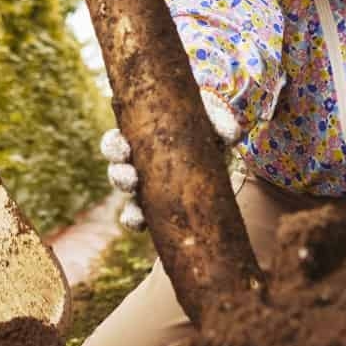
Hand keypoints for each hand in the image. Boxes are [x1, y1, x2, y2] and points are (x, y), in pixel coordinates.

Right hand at [100, 88, 240, 230]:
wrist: (217, 147)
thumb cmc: (206, 126)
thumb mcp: (212, 119)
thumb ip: (221, 122)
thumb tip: (231, 135)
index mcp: (140, 138)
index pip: (116, 141)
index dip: (114, 146)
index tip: (124, 150)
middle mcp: (138, 163)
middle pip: (116, 170)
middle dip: (119, 176)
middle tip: (130, 179)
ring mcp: (148, 187)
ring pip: (128, 198)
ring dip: (129, 206)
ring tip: (137, 213)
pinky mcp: (160, 206)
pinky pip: (141, 218)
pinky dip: (138, 223)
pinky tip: (143, 226)